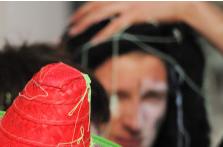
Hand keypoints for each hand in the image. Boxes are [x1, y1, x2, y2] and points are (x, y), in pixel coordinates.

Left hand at [67, 2, 187, 43]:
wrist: (181, 2)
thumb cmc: (159, 4)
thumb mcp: (136, 4)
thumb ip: (120, 9)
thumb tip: (108, 20)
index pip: (95, 2)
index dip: (81, 11)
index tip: (70, 21)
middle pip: (93, 6)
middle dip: (78, 18)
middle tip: (66, 29)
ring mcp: (128, 4)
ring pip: (100, 13)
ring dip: (84, 24)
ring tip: (73, 33)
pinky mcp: (136, 14)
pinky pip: (115, 25)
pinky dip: (103, 34)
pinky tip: (93, 41)